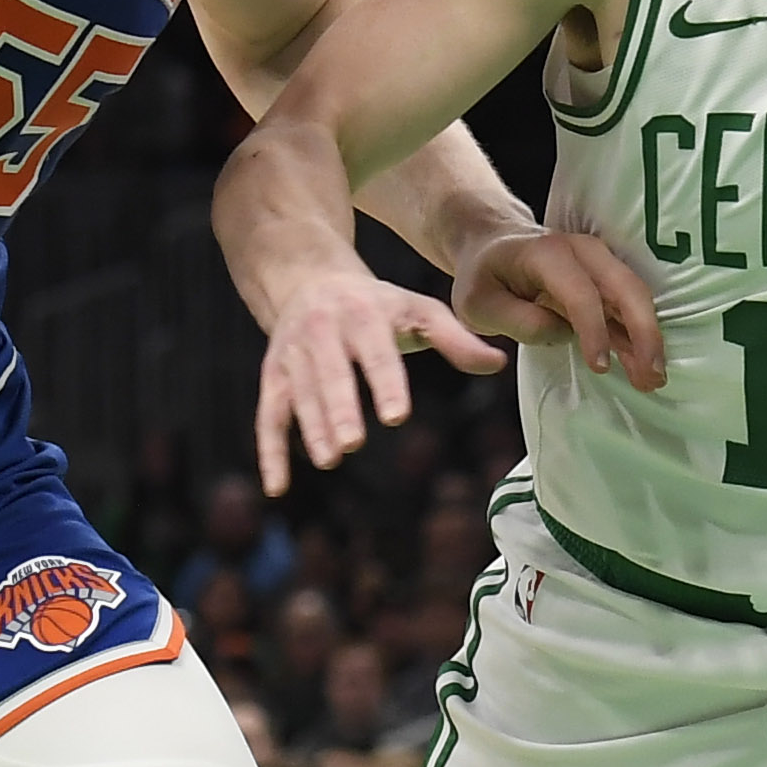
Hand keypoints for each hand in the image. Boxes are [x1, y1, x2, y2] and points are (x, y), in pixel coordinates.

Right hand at [254, 266, 510, 497]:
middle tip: (353, 442)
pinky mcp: (274, 377)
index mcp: (362, 315)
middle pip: (330, 374)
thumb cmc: (378, 305)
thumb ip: (455, 339)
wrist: (310, 280)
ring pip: (300, 396)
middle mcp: (321, 332)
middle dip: (340, 408)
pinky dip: (270, 452)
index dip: (385, 383)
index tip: (397, 416)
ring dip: (312, 428)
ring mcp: (293, 355)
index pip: (375, 352)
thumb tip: (499, 363)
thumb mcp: (417, 310)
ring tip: (330, 459)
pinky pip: (268, 416)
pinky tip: (277, 487)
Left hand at [454, 229, 665, 387]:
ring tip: (653, 380)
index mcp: (548, 254)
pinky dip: (640, 336)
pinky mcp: (606, 279)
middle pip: (626, 288)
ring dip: (649, 338)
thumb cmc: (484, 277)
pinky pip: (630, 306)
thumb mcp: (477, 304)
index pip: (581, 292)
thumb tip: (554, 337)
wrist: (493, 245)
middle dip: (644, 332)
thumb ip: (515, 322)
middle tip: (652, 376)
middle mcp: (582, 251)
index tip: (600, 367)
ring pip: (636, 297)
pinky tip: (644, 367)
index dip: (594, 330)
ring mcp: (599, 262)